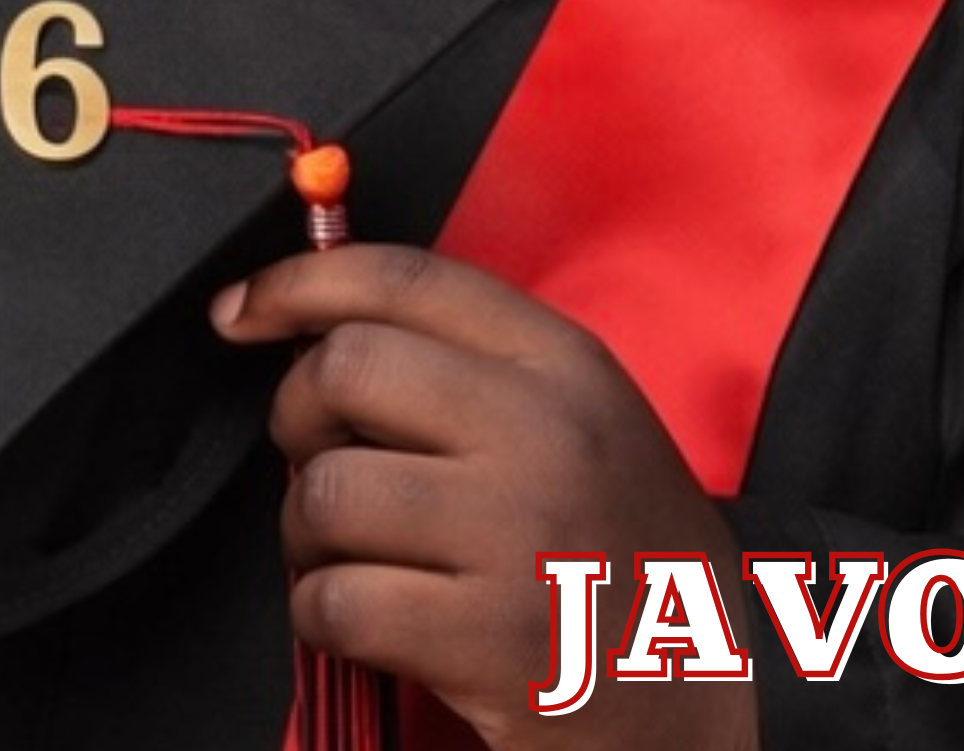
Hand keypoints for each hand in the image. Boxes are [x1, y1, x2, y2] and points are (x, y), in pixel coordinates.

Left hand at [212, 243, 758, 750]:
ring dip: (304, 531)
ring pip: (325, 492)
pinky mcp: (488, 639)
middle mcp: (543, 430)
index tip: (241, 309)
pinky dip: (322, 612)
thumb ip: (469, 360)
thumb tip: (318, 322)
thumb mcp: (579, 413)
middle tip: (313, 455)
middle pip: (347, 369)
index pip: (405, 278)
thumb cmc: (622, 544)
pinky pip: (335, 601)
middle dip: (295, 413)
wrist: (722, 684)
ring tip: (347, 551)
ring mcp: (517, 534)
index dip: (299, 281)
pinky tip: (368, 617)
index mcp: (563, 360)